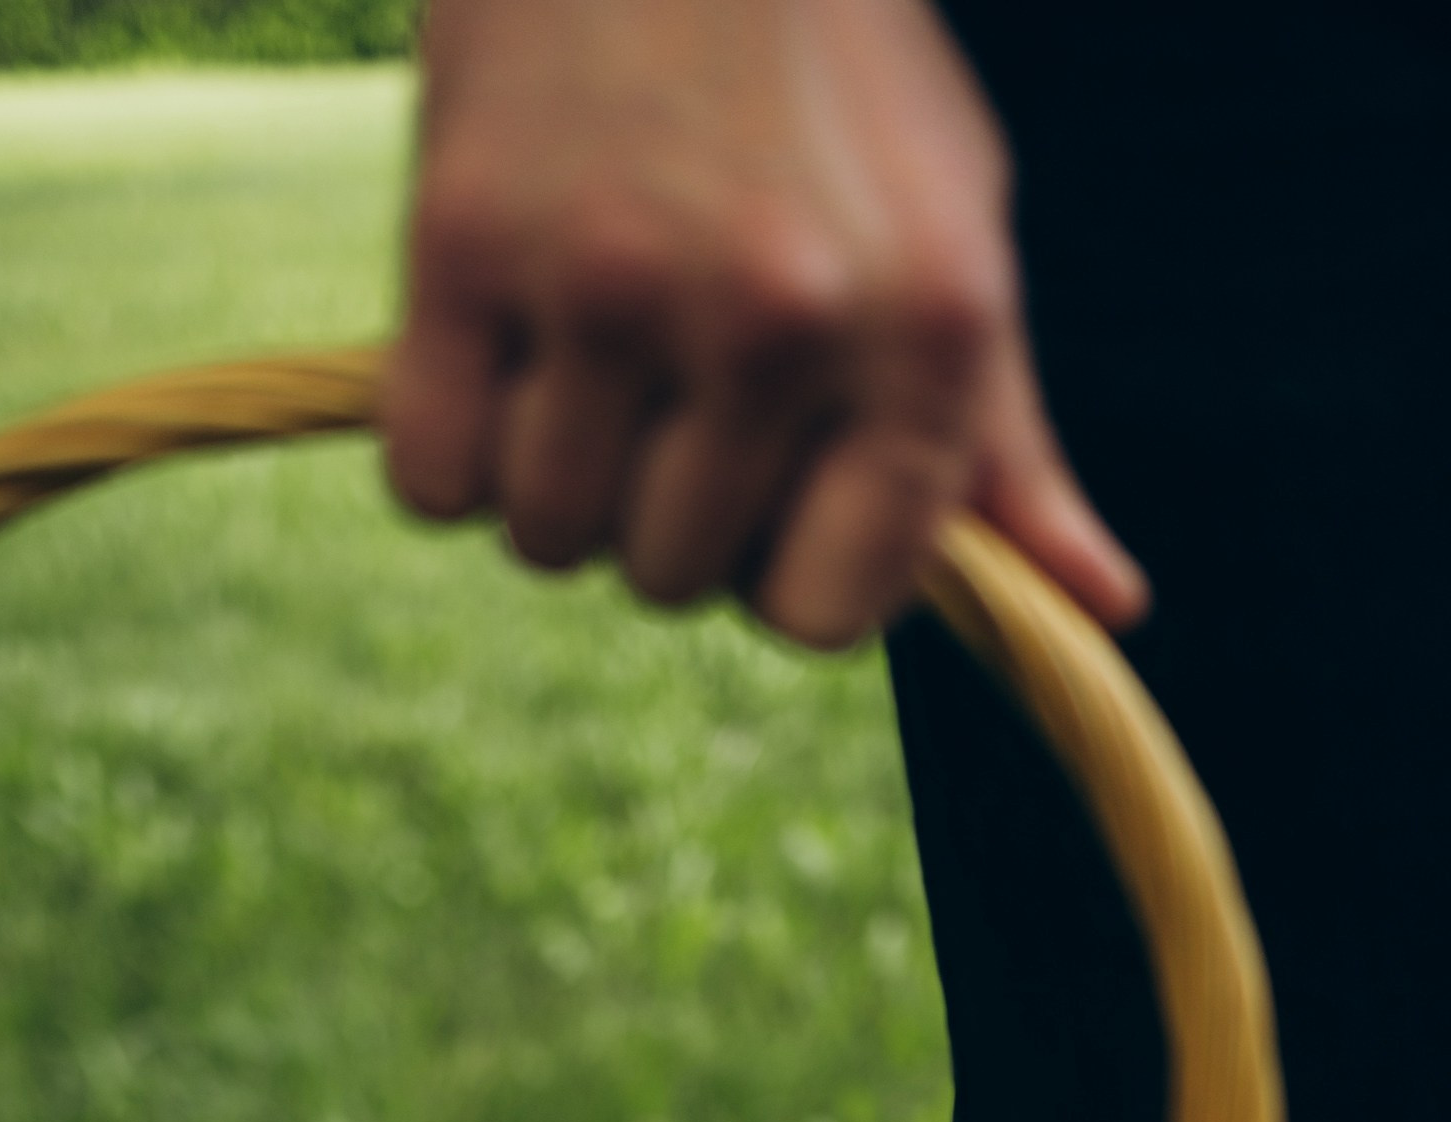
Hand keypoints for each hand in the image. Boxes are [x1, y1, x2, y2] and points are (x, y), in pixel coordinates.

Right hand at [384, 0, 1146, 648]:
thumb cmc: (830, 88)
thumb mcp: (951, 242)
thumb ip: (999, 445)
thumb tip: (1108, 609)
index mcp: (925, 329)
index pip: (824, 613)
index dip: (778, 570)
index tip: (768, 487)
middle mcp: (779, 311)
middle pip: (670, 583)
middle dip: (655, 508)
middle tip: (664, 372)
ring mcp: (613, 277)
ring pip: (547, 539)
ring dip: (551, 478)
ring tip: (585, 346)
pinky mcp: (466, 243)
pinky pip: (435, 486)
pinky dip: (446, 451)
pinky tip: (494, 348)